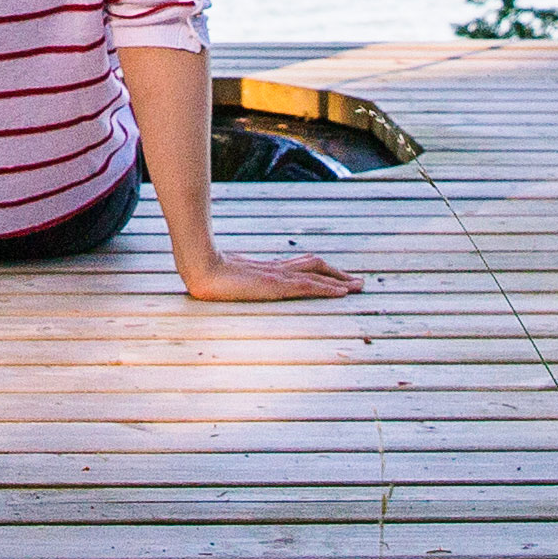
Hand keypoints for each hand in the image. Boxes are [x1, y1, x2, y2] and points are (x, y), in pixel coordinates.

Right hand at [177, 247, 360, 303]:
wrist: (198, 266)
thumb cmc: (204, 273)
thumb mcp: (222, 279)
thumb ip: (231, 279)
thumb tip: (224, 284)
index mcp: (264, 268)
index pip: (299, 266)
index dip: (319, 271)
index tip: (334, 277)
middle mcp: (275, 269)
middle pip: (314, 265)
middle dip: (336, 273)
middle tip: (357, 281)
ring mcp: (277, 276)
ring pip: (317, 274)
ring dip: (340, 281)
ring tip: (358, 286)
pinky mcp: (276, 284)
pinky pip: (309, 286)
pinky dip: (328, 289)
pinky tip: (342, 293)